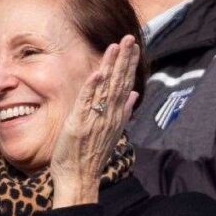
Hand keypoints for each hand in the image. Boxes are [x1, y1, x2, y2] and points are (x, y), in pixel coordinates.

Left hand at [50, 36, 139, 207]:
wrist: (80, 177)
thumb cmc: (92, 155)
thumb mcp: (111, 131)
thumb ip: (124, 111)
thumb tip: (135, 94)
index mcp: (116, 116)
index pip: (126, 85)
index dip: (129, 65)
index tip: (134, 47)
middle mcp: (109, 115)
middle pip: (119, 82)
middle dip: (124, 59)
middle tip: (129, 38)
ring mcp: (96, 119)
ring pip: (106, 88)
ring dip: (111, 66)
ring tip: (116, 45)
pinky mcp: (80, 123)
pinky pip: (88, 101)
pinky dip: (93, 86)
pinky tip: (99, 71)